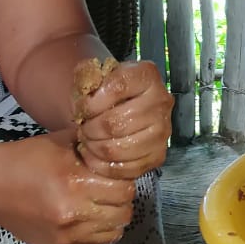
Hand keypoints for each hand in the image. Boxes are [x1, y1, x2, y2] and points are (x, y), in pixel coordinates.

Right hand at [0, 131, 136, 243]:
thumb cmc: (28, 158)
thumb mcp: (64, 142)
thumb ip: (96, 148)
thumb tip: (125, 150)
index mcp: (76, 184)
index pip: (125, 190)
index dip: (124, 181)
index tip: (115, 175)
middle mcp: (73, 214)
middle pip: (123, 213)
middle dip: (120, 200)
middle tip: (109, 190)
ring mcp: (65, 236)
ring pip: (112, 233)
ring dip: (110, 218)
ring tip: (98, 204)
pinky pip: (92, 242)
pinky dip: (93, 230)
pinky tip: (81, 216)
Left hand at [74, 60, 173, 179]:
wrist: (121, 108)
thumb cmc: (104, 92)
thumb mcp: (93, 76)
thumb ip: (85, 76)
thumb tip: (85, 92)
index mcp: (147, 75)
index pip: (118, 87)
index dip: (92, 102)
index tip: (81, 108)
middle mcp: (161, 101)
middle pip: (116, 122)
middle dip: (90, 129)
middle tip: (82, 128)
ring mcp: (163, 131)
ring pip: (119, 148)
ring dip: (95, 148)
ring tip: (88, 141)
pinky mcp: (158, 155)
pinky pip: (126, 168)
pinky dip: (103, 166)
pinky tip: (94, 156)